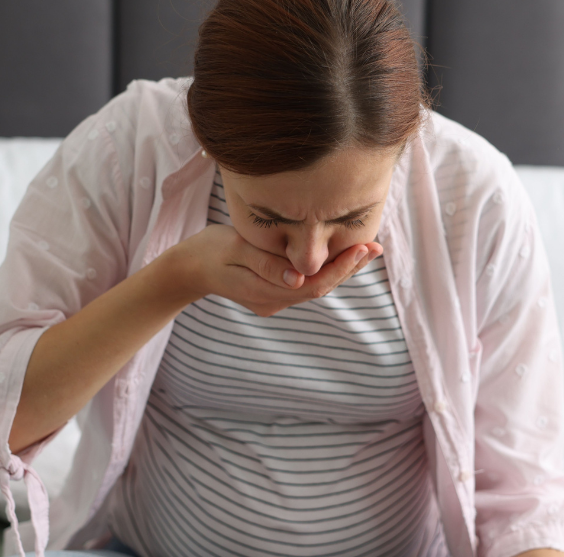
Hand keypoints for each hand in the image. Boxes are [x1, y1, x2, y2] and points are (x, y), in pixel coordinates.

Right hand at [164, 223, 382, 316]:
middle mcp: (273, 302)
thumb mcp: (234, 250)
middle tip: (376, 247)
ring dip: (342, 269)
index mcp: (264, 292)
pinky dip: (325, 269)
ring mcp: (274, 301)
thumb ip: (266, 264)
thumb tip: (298, 278)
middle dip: (349, 268)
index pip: (313, 285)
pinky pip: (306, 284)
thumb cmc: (209, 251)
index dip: (341, 268)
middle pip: (320, 289)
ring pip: (315, 287)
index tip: (363, 249)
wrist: (187, 268)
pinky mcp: (274, 294)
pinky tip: (342, 254)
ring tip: (368, 249)